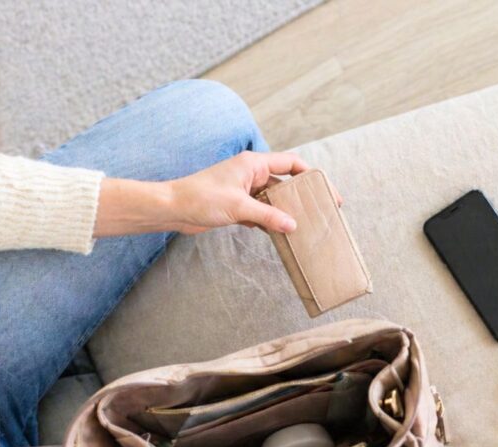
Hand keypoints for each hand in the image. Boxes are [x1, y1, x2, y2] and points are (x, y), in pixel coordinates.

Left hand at [164, 150, 311, 233]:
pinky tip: (281, 233)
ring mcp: (244, 190)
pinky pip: (261, 212)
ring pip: (273, 200)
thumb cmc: (201, 198)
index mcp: (253, 164)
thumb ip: (267, 216)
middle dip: (300, 197)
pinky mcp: (237, 205)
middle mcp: (250, 174)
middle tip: (319, 211)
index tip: (324, 189)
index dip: (309, 174)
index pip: (290, 163)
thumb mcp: (239, 207)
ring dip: (285, 212)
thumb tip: (292, 225)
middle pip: (284, 182)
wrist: (173, 209)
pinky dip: (271, 221)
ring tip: (304, 225)